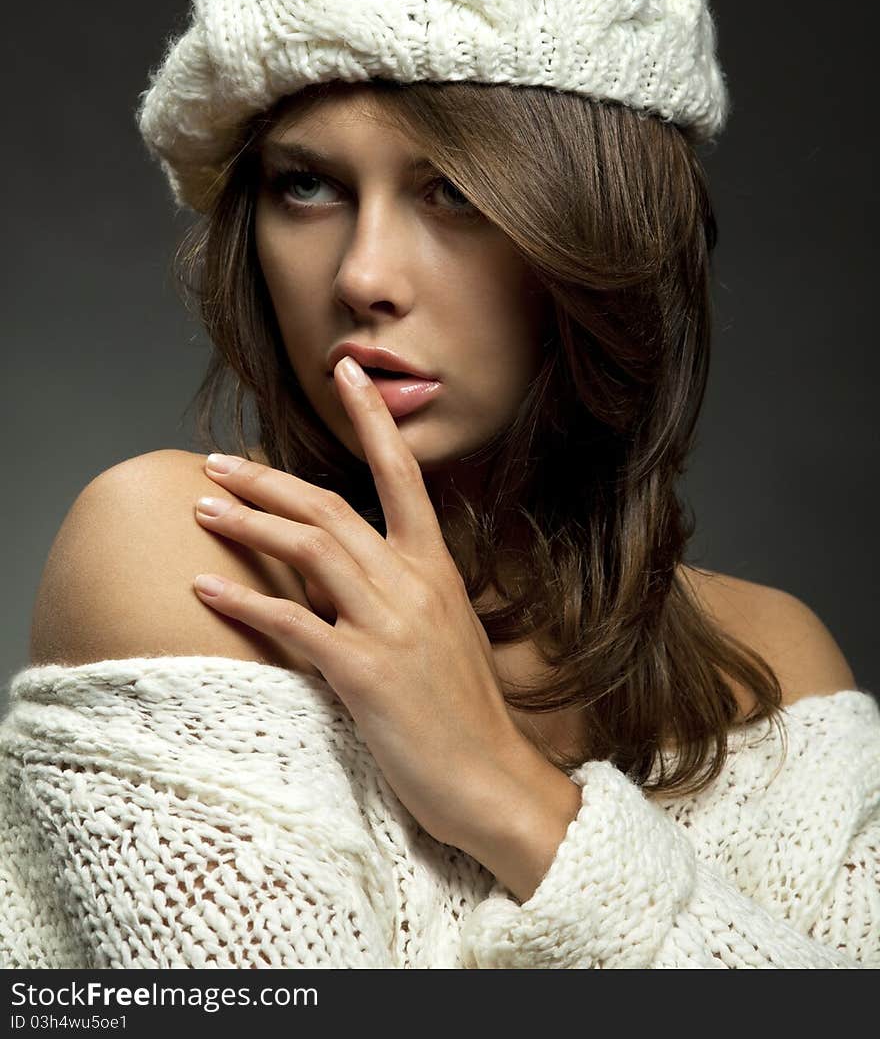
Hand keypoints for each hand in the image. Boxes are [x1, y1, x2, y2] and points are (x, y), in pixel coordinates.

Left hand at [191, 354, 538, 852]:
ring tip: (201, 507)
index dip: (371, 419)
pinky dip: (243, 599)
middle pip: (330, 507)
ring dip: (248, 522)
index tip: (346, 371)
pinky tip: (204, 586)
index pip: (401, 473)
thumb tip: (347, 569)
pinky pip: (292, 622)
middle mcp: (412, 584)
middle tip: (216, 463)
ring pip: (309, 549)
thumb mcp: (443, 631)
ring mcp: (389, 625)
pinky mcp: (364, 672)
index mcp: (434, 567)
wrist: (491, 779)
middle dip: (267, 479)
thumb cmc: (463, 710)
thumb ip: (399, 589)